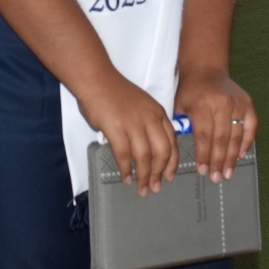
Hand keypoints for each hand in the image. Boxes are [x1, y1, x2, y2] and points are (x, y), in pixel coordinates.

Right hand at [75, 74, 177, 197]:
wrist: (96, 80)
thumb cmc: (116, 93)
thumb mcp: (142, 106)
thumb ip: (148, 125)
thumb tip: (148, 151)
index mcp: (158, 113)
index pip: (172, 142)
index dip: (172, 162)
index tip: (169, 176)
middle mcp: (150, 119)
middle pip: (162, 152)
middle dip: (160, 173)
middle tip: (155, 187)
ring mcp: (133, 123)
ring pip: (144, 157)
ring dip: (144, 176)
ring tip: (141, 188)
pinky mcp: (116, 128)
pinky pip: (124, 155)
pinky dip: (126, 169)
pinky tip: (125, 177)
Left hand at [174, 68, 255, 183]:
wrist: (206, 69)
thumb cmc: (190, 91)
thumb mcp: (179, 105)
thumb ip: (182, 127)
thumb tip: (182, 152)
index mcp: (202, 104)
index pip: (204, 135)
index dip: (204, 155)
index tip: (203, 171)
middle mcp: (221, 103)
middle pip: (221, 138)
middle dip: (218, 161)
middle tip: (217, 178)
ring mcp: (237, 103)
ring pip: (236, 135)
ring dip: (232, 157)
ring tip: (227, 173)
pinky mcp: (247, 103)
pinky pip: (250, 126)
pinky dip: (247, 142)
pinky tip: (241, 156)